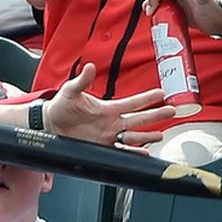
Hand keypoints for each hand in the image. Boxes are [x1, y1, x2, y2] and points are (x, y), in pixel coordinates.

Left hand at [44, 63, 173, 147]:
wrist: (50, 124)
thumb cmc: (61, 106)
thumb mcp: (70, 91)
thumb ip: (81, 81)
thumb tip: (89, 67)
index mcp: (107, 108)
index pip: (132, 103)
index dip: (146, 98)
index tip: (161, 93)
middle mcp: (112, 122)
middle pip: (138, 119)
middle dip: (155, 115)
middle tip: (172, 111)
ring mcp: (108, 136)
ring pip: (133, 137)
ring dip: (146, 136)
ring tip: (160, 135)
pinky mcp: (101, 147)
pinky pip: (120, 152)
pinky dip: (132, 153)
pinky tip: (144, 154)